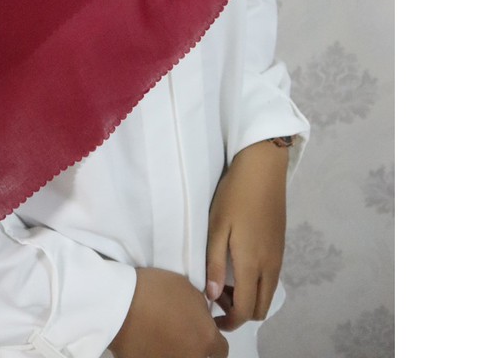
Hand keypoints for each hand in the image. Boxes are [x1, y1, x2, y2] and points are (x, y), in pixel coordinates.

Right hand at [109, 267, 227, 357]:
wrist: (121, 303)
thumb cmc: (157, 291)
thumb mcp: (188, 289)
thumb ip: (201, 309)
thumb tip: (203, 318)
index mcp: (206, 339)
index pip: (221, 350)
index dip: (213, 341)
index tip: (202, 332)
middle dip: (195, 348)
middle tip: (180, 333)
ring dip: (176, 351)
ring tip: (162, 337)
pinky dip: (156, 353)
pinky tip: (147, 342)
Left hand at [204, 139, 288, 331]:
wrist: (263, 170)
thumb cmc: (234, 196)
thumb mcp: (217, 227)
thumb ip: (215, 264)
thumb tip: (212, 296)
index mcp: (253, 264)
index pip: (246, 311)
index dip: (229, 321)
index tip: (210, 315)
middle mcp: (270, 266)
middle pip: (261, 308)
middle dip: (240, 312)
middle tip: (218, 295)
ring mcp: (278, 257)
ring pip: (267, 293)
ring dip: (249, 297)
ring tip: (226, 278)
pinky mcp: (281, 246)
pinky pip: (271, 278)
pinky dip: (257, 283)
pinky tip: (240, 263)